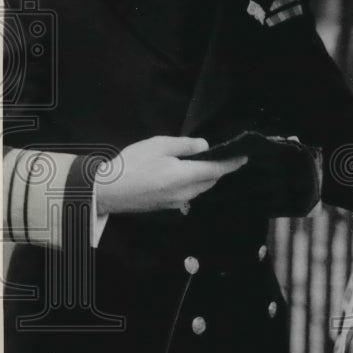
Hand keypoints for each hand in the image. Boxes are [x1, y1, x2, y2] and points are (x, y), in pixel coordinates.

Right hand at [96, 136, 246, 214]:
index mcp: (186, 176)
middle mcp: (186, 193)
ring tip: (202, 163)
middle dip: (218, 169)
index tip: (244, 157)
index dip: (232, 163)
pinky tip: (183, 175)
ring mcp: (176, 203)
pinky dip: (193, 184)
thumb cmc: (133, 164)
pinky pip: (188, 194)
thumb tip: (204, 147)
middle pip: (210, 180)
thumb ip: (185, 146)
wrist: (108, 191)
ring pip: (200, 189)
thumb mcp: (159, 146)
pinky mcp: (166, 207)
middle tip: (219, 156)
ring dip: (205, 177)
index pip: (218, 170)